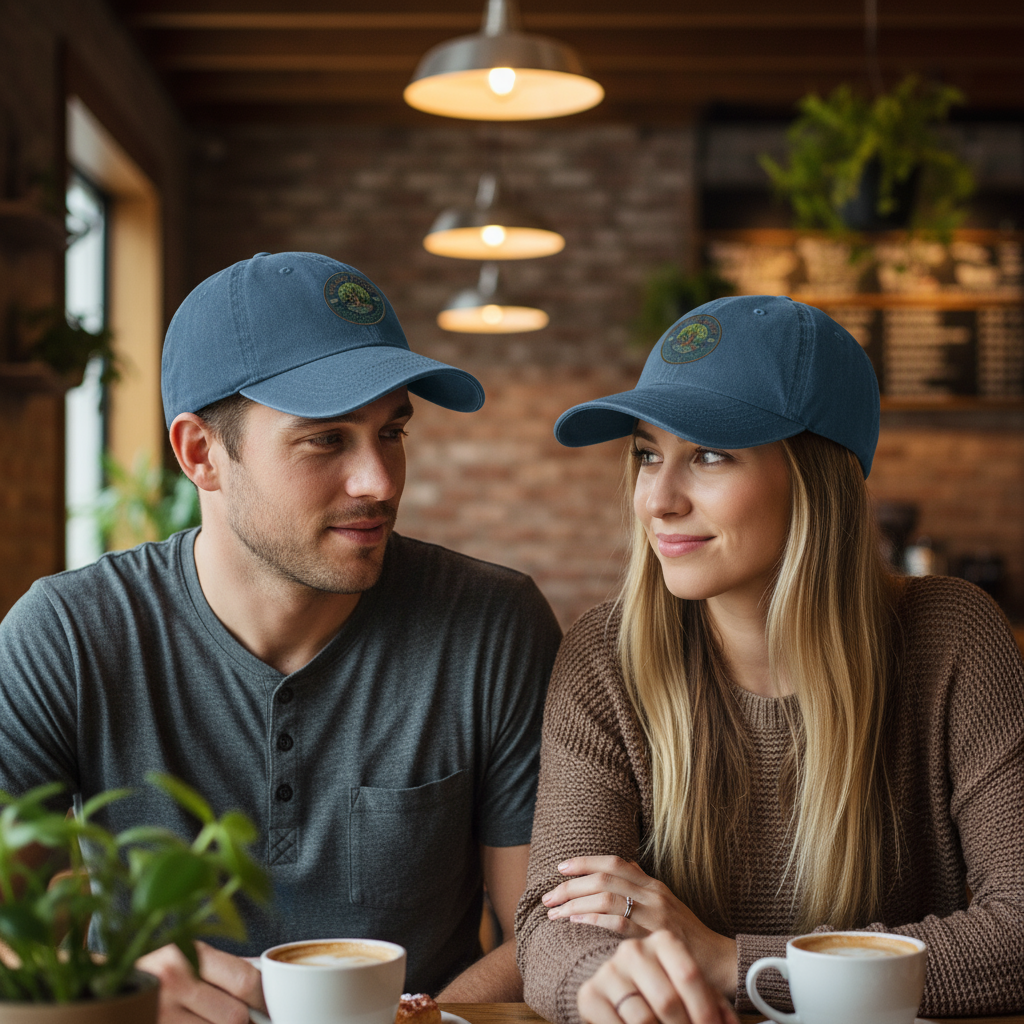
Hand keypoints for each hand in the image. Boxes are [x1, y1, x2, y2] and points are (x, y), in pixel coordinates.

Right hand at [137, 941, 265, 1023]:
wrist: (100, 988)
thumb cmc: (154, 973)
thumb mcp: (185, 958)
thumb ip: (222, 971)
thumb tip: (265, 989)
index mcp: (186, 955)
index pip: (246, 981)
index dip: (264, 1000)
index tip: (270, 1008)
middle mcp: (171, 983)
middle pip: (234, 1017)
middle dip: (244, 1023)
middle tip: (243, 1020)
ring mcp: (158, 1014)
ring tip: (210, 1019)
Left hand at [542, 856, 736, 995]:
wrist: (720, 961)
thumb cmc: (688, 937)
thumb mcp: (668, 904)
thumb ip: (645, 885)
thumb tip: (625, 865)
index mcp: (653, 885)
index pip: (614, 862)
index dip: (585, 862)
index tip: (560, 868)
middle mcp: (653, 894)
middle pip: (604, 878)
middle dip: (571, 885)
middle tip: (548, 896)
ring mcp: (654, 914)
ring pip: (606, 896)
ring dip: (575, 902)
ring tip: (555, 912)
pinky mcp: (653, 936)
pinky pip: (617, 921)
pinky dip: (592, 918)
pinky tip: (576, 921)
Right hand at [578, 930, 737, 1023]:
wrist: (625, 988)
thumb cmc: (667, 992)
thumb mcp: (693, 992)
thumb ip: (714, 1003)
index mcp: (663, 940)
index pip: (690, 976)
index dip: (705, 1012)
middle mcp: (634, 949)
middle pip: (668, 1001)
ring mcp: (610, 970)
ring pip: (644, 1019)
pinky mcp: (590, 994)